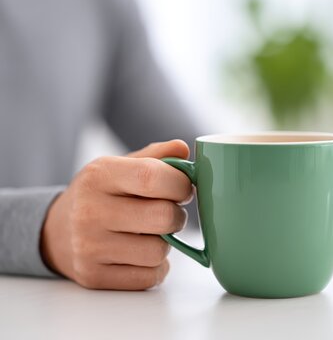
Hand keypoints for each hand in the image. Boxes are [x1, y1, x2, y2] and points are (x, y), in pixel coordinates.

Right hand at [40, 140, 192, 289]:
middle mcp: (89, 210)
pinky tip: (140, 255)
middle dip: (177, 215)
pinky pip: (148, 277)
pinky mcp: (93, 276)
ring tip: (151, 234)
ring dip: (165, 244)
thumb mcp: (121, 167)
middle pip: (163, 217)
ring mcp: (89, 247)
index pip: (153, 177)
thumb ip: (156, 157)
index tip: (183, 188)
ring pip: (159, 251)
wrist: (57, 232)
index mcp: (99, 175)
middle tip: (169, 213)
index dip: (180, 184)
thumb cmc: (101, 195)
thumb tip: (183, 148)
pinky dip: (154, 268)